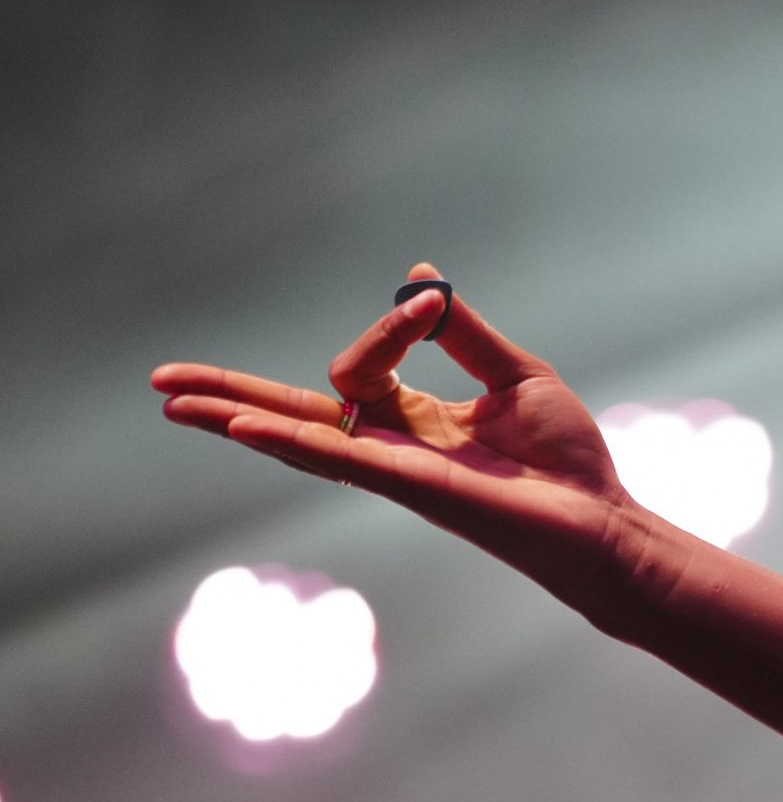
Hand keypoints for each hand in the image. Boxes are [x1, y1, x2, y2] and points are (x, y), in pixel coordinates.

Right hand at [151, 263, 662, 618]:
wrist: (602, 522)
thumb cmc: (568, 463)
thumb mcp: (517, 375)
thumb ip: (463, 332)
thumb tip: (420, 279)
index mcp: (414, 419)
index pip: (365, 362)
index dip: (393, 324)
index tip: (430, 306)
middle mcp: (392, 447)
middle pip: (294, 412)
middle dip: (229, 393)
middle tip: (160, 383)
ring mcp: (396, 470)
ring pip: (301, 436)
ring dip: (236, 416)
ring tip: (174, 404)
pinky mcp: (413, 487)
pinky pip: (341, 457)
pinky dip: (292, 440)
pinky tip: (241, 429)